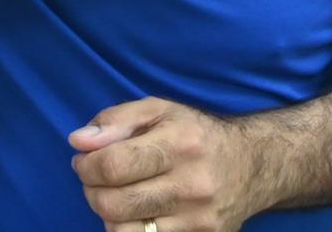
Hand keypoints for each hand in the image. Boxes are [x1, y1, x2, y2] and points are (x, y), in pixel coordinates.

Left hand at [70, 97, 258, 231]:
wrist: (253, 164)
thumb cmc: (195, 134)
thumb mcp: (158, 111)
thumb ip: (115, 121)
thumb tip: (78, 141)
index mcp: (179, 142)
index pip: (113, 166)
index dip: (86, 166)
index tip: (84, 161)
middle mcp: (192, 183)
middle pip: (114, 204)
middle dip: (91, 191)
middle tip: (96, 180)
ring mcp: (198, 218)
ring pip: (123, 231)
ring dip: (108, 213)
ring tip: (116, 194)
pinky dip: (130, 228)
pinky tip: (136, 211)